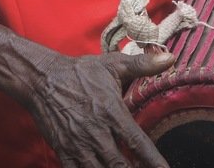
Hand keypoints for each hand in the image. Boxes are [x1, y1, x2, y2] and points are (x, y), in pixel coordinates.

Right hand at [25, 48, 174, 166]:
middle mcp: (97, 132)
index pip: (137, 142)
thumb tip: (170, 58)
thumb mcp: (112, 65)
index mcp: (111, 111)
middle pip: (120, 165)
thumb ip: (142, 65)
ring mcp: (79, 145)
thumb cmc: (81, 72)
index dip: (153, 160)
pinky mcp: (64, 152)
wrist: (43, 79)